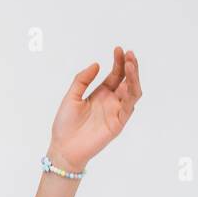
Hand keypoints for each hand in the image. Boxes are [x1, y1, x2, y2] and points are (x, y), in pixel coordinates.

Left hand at [48, 47, 141, 169]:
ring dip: (134, 79)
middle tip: (129, 54)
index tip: (118, 49)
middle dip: (130, 67)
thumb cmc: (65, 124)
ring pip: (133, 93)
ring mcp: (116, 112)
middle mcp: (111, 101)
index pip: (116, 75)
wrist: (63, 147)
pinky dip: (130, 96)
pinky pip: (128, 108)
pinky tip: (126, 85)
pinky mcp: (117, 124)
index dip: (119, 62)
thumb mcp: (71, 96)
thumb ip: (82, 80)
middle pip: (127, 81)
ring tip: (131, 65)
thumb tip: (96, 64)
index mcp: (101, 93)